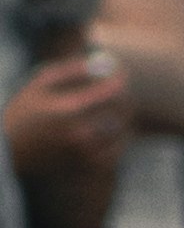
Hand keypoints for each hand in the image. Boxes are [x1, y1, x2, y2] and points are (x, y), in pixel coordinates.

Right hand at [5, 49, 126, 227]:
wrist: (14, 150)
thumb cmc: (28, 110)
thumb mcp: (41, 82)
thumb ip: (71, 69)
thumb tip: (102, 60)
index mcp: (67, 110)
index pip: (108, 92)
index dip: (119, 79)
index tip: (122, 73)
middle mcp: (79, 134)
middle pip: (120, 111)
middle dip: (125, 97)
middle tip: (125, 90)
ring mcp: (87, 154)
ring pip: (122, 130)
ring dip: (124, 116)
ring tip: (115, 108)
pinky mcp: (90, 167)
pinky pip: (118, 149)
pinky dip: (119, 137)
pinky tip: (110, 128)